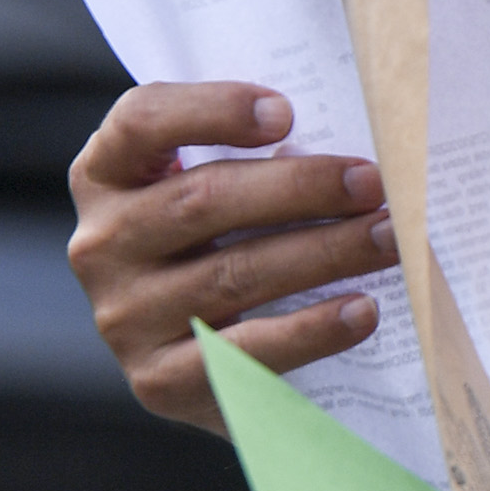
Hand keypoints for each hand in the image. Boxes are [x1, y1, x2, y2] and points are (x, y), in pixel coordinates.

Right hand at [66, 81, 394, 428]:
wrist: (202, 363)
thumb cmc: (220, 247)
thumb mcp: (214, 193)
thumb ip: (251, 161)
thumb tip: (345, 152)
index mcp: (105, 176)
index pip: (141, 122)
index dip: (212, 110)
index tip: (285, 112)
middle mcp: (101, 244)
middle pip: (203, 199)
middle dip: (300, 187)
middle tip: (373, 183)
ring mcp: (124, 316)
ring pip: (234, 273)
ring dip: (325, 252)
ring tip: (388, 239)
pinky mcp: (158, 381)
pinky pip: (244, 351)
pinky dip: (310, 329)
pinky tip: (362, 310)